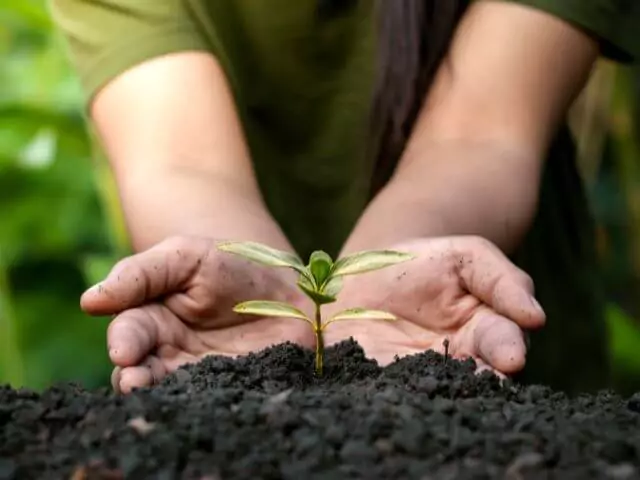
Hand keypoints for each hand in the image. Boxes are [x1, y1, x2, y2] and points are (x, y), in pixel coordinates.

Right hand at [81, 236, 312, 392]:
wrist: (284, 286)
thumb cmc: (229, 263)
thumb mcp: (186, 256)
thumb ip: (139, 275)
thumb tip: (89, 301)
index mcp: (151, 321)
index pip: (128, 335)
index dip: (123, 343)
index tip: (123, 351)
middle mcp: (169, 354)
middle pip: (142, 374)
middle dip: (134, 380)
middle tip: (134, 383)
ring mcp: (201, 376)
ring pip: (173, 394)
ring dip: (163, 398)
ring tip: (161, 399)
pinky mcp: (234, 388)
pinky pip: (216, 400)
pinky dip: (209, 405)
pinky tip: (208, 405)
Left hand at [323, 236, 545, 375]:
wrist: (367, 277)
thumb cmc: (426, 263)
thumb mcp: (467, 257)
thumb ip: (502, 281)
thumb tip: (536, 318)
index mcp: (488, 331)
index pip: (504, 341)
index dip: (507, 348)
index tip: (511, 358)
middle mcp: (461, 362)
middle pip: (478, 378)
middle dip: (482, 380)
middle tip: (483, 381)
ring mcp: (423, 376)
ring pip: (440, 393)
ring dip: (442, 394)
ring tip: (440, 394)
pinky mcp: (387, 383)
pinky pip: (394, 393)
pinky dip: (395, 395)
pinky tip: (394, 393)